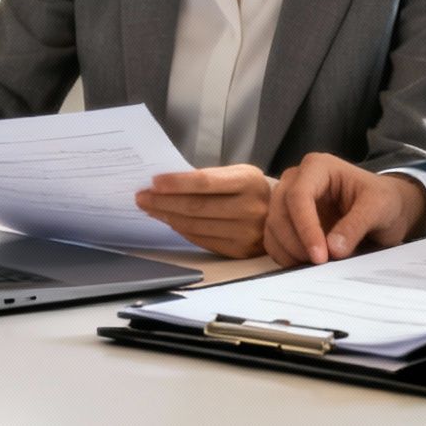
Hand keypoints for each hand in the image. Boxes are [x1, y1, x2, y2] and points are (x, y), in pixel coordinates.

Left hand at [134, 165, 274, 257]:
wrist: (283, 213)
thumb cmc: (251, 189)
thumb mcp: (238, 174)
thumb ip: (208, 178)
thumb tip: (165, 186)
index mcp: (249, 181)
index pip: (205, 182)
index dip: (176, 183)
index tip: (154, 182)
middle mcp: (250, 208)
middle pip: (196, 207)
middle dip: (163, 202)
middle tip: (142, 197)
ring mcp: (246, 233)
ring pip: (195, 226)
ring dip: (168, 217)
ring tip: (151, 209)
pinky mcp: (240, 251)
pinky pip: (202, 240)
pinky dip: (182, 230)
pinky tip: (170, 221)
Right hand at [265, 152, 425, 265]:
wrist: (385, 210)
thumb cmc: (383, 201)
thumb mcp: (380, 208)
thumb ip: (357, 224)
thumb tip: (333, 248)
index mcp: (318, 167)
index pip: (299, 195)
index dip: (306, 228)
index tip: (320, 256)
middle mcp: (297, 180)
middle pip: (280, 212)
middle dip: (296, 242)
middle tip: (320, 264)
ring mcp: (288, 200)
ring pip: (273, 227)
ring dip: (289, 252)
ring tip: (315, 266)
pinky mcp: (287, 221)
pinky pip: (273, 240)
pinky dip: (285, 256)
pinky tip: (305, 264)